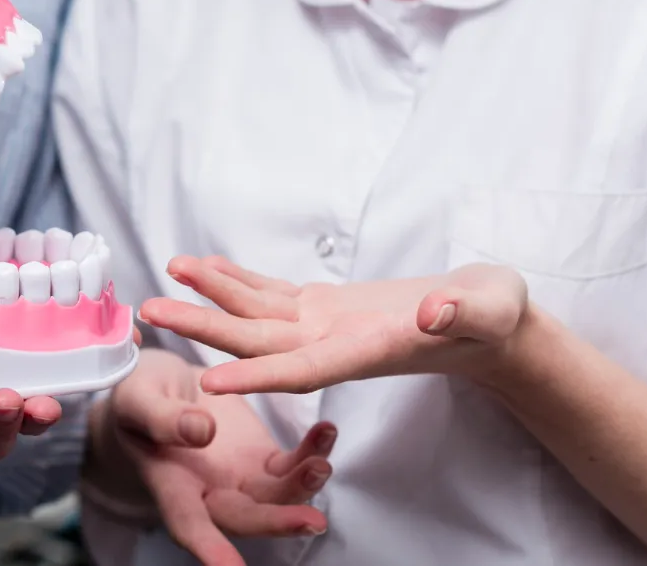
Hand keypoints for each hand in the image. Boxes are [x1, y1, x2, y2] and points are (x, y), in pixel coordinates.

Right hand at [85, 348, 333, 563]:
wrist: (161, 385)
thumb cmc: (138, 397)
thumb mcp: (136, 398)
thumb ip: (162, 417)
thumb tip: (202, 431)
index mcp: (170, 481)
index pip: (187, 522)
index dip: (208, 547)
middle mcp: (208, 492)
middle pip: (245, 518)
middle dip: (278, 523)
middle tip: (311, 520)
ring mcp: (240, 479)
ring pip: (277, 497)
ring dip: (303, 486)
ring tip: (321, 463)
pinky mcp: (263, 460)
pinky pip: (293, 465)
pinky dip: (313, 452)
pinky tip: (326, 432)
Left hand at [140, 256, 529, 395]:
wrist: (490, 325)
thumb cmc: (495, 318)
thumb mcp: (491, 309)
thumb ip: (463, 313)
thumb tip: (431, 313)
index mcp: (366, 352)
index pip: (300, 371)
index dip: (255, 375)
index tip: (208, 380)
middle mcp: (333, 344)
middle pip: (257, 343)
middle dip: (203, 328)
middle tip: (151, 311)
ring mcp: (324, 326)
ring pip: (255, 315)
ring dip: (209, 296)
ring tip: (167, 270)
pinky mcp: (325, 306)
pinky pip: (270, 294)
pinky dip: (237, 280)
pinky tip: (205, 266)